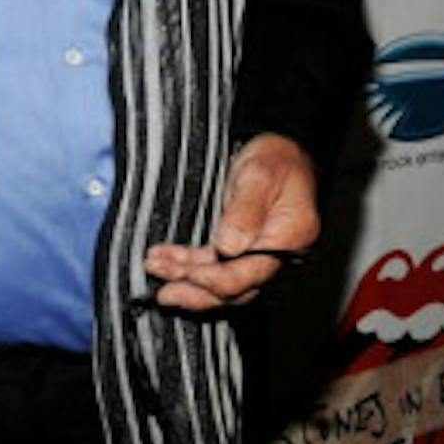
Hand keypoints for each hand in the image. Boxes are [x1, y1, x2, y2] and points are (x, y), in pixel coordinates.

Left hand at [140, 133, 317, 310]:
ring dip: (187, 279)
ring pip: (222, 281)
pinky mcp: (242, 248)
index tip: (187, 275)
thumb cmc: (277, 160)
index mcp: (288, 239)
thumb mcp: (260, 175)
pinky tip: (166, 259)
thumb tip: (228, 246)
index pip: (251, 274)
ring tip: (156, 268)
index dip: (217, 280)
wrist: (283, 152)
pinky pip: (215, 265)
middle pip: (236, 288)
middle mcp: (275, 254)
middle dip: (197, 291)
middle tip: (164, 291)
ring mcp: (258, 253)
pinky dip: (189, 264)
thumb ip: (245, 210)